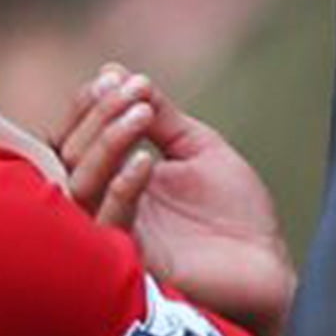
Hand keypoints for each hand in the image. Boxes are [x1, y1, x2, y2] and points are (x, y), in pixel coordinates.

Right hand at [56, 65, 293, 335]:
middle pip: (66, 158)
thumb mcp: (197, 148)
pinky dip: (122, 187)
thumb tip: (114, 71)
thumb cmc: (235, 213)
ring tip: (142, 114)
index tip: (115, 78)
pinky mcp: (132, 264)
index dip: (87, 106)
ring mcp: (114, 235)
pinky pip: (110, 224)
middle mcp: (104, 206)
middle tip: (135, 93)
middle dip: (98, 117)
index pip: (73, 138)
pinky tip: (146, 162)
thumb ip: (159, 115)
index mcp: (112, 179)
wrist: (269, 265)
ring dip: (107, 143)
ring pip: (80, 187)